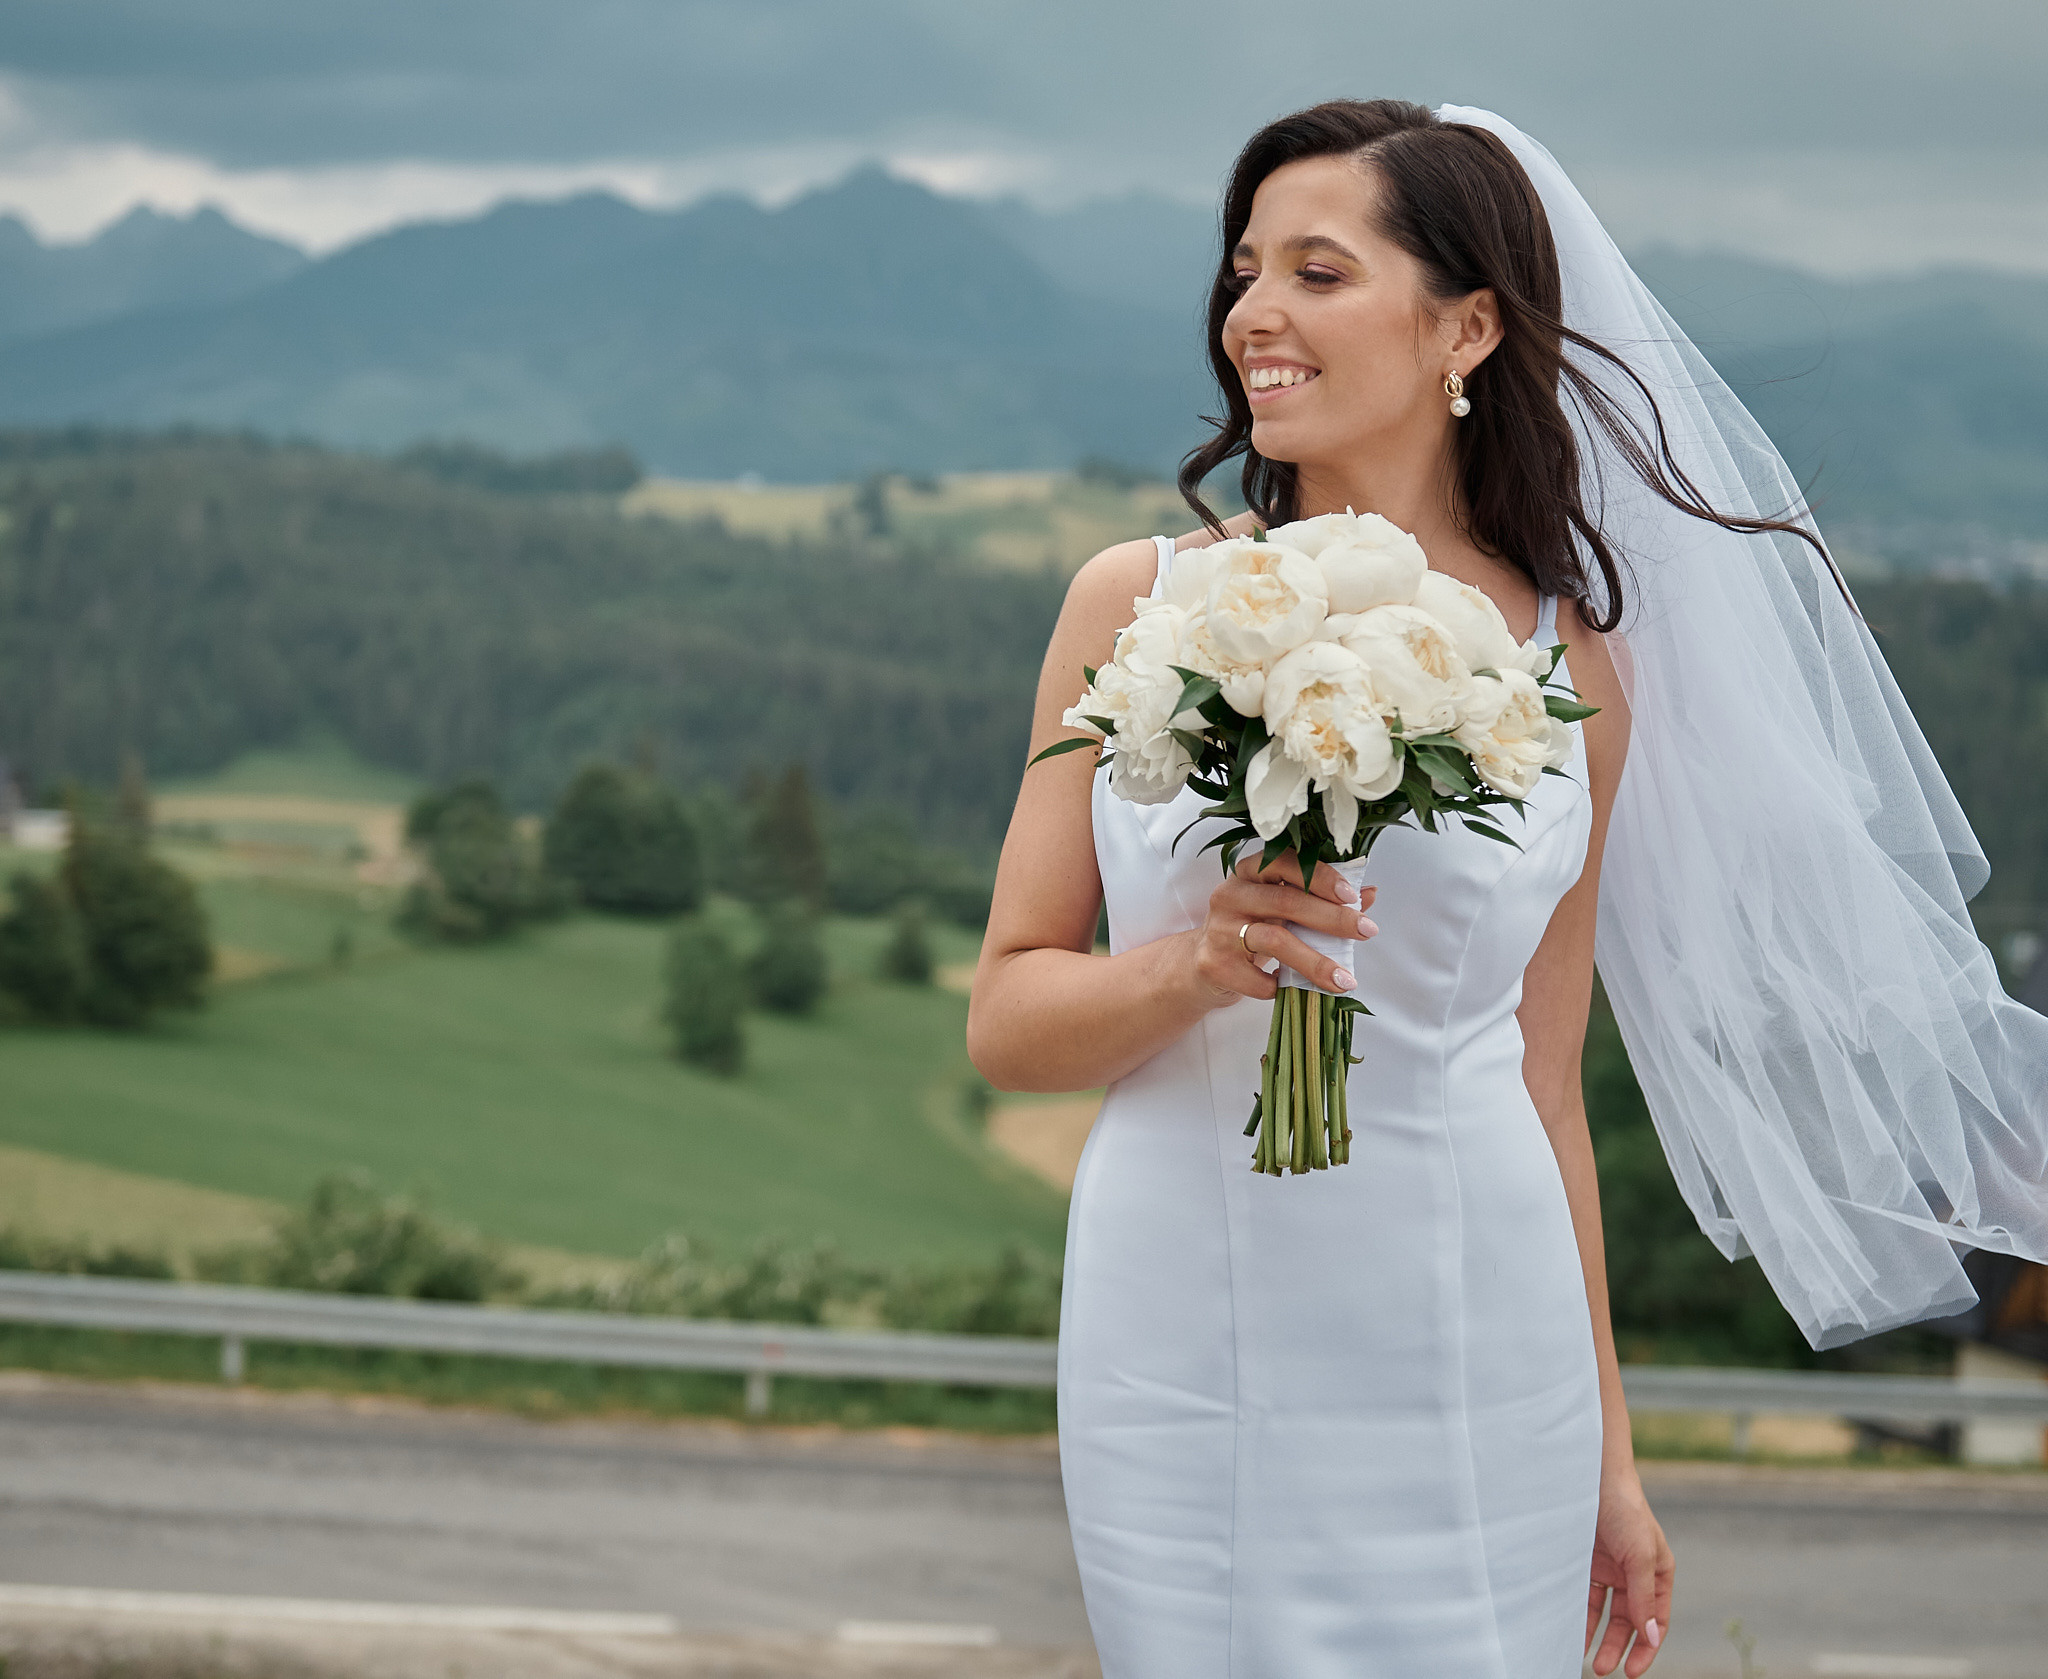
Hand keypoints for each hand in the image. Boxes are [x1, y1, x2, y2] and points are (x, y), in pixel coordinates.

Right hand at [1187, 852, 1377, 1007]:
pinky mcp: (1213, 964)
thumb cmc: (1249, 929)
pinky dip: (1282, 987)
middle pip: (1285, 901)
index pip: (1285, 863)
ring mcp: (1219, 930)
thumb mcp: (1280, 908)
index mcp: (1249, 872)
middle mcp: (1229, 895)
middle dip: (1331, 918)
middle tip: (1366, 932)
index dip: (1320, 877)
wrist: (1200, 963)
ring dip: (1315, 962)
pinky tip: (1295, 990)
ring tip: (1344, 980)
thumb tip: (1369, 894)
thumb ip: (1321, 898)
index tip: (1351, 896)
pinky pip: (1258, 979)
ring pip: (1274, 940)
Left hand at [1586, 1469, 1673, 1675]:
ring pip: (1604, 1611)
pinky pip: (1583, 1595)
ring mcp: (1609, 1568)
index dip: (1646, 1648)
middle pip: (1629, 1621)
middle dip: (1618, 1647)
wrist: (1590, 1473)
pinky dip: (1578, 1613)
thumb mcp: (1640, 1555)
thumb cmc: (1624, 1509)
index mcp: (1658, 1573)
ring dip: (1597, 1635)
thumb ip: (1644, 1597)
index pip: (1655, 1621)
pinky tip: (1570, 1629)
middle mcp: (1634, 1574)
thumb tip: (1650, 1637)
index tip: (1631, 1672)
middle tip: (1603, 1669)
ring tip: (1586, 1658)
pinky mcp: (1585, 1561)